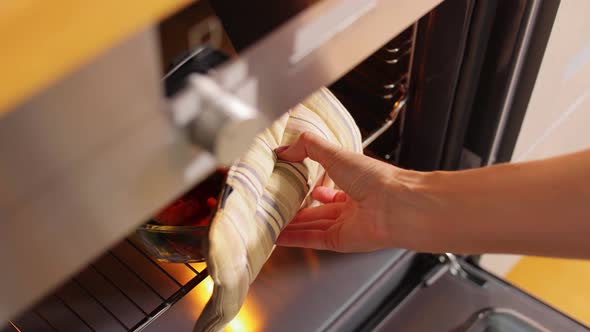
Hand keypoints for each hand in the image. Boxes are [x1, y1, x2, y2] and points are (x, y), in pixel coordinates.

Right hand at [274, 132, 437, 251]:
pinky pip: (313, 239)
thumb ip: (309, 148)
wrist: (396, 205)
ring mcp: (346, 225)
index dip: (313, 186)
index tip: (293, 184)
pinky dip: (295, 239)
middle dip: (297, 209)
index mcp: (355, 183)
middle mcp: (351, 205)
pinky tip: (280, 236)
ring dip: (292, 225)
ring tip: (271, 222)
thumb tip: (285, 149)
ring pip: (313, 226)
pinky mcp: (340, 241)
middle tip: (276, 206)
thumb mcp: (336, 153)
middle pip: (318, 210)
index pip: (330, 187)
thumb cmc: (376, 178)